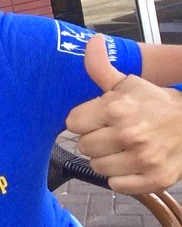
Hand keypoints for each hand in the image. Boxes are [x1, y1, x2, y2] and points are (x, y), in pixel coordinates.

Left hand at [65, 34, 181, 193]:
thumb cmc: (152, 102)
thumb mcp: (126, 82)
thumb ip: (100, 66)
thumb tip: (91, 41)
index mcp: (117, 108)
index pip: (73, 123)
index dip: (82, 120)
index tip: (95, 117)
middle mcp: (128, 134)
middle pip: (83, 146)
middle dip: (93, 138)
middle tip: (109, 132)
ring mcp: (143, 159)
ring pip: (97, 167)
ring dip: (105, 158)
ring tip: (120, 147)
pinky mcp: (154, 180)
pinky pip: (116, 185)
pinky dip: (120, 177)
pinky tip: (129, 162)